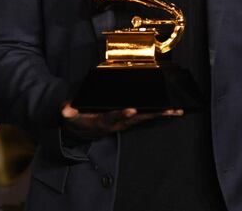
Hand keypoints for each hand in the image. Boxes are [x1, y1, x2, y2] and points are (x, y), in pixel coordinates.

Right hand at [60, 103, 182, 139]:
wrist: (80, 132)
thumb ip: (68, 112)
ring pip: (145, 118)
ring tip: (177, 110)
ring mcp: (124, 123)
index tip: (132, 109)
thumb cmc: (76, 119)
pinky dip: (158, 114)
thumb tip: (65, 110)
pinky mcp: (128, 121)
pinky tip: (170, 110)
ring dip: (161, 114)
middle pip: (137, 119)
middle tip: (169, 110)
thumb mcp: (69, 116)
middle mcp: (117, 123)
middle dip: (153, 114)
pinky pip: (145, 117)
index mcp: (103, 120)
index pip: (114, 116)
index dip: (122, 113)